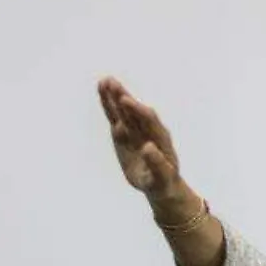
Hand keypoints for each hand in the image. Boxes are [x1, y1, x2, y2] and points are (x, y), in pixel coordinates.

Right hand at [97, 77, 183, 200]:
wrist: (160, 184)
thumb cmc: (163, 181)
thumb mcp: (162, 176)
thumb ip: (157, 162)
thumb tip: (149, 147)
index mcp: (160, 137)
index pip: (149, 119)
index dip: (137, 110)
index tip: (125, 100)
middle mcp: (148, 130)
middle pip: (134, 111)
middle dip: (123, 96)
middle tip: (111, 82)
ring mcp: (135, 131)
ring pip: (123, 112)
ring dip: (114, 97)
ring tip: (104, 81)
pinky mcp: (124, 136)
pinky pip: (115, 119)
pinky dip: (109, 108)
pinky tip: (103, 95)